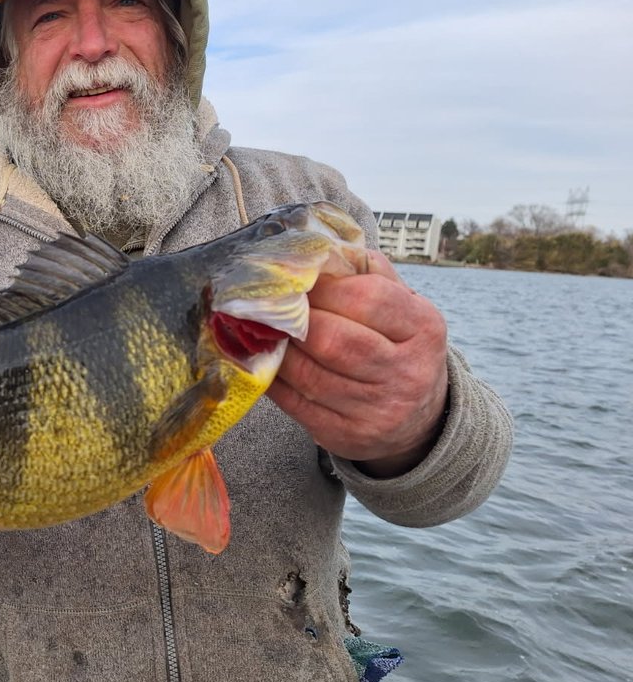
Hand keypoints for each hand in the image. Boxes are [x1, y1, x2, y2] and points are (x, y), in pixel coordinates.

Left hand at [266, 250, 448, 476]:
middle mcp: (406, 372)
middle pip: (333, 340)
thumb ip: (368, 273)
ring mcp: (377, 410)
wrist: (418, 419)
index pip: (368, 298)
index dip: (323, 286)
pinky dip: (272, 379)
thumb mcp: (402, 307)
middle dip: (293, 319)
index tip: (296, 278)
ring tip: (257, 328)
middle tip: (267, 304)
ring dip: (275, 348)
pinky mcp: (347, 436)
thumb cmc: (398, 346)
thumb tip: (320, 245)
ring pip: (308, 374)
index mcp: (423, 329)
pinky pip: (295, 404)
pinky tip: (261, 360)